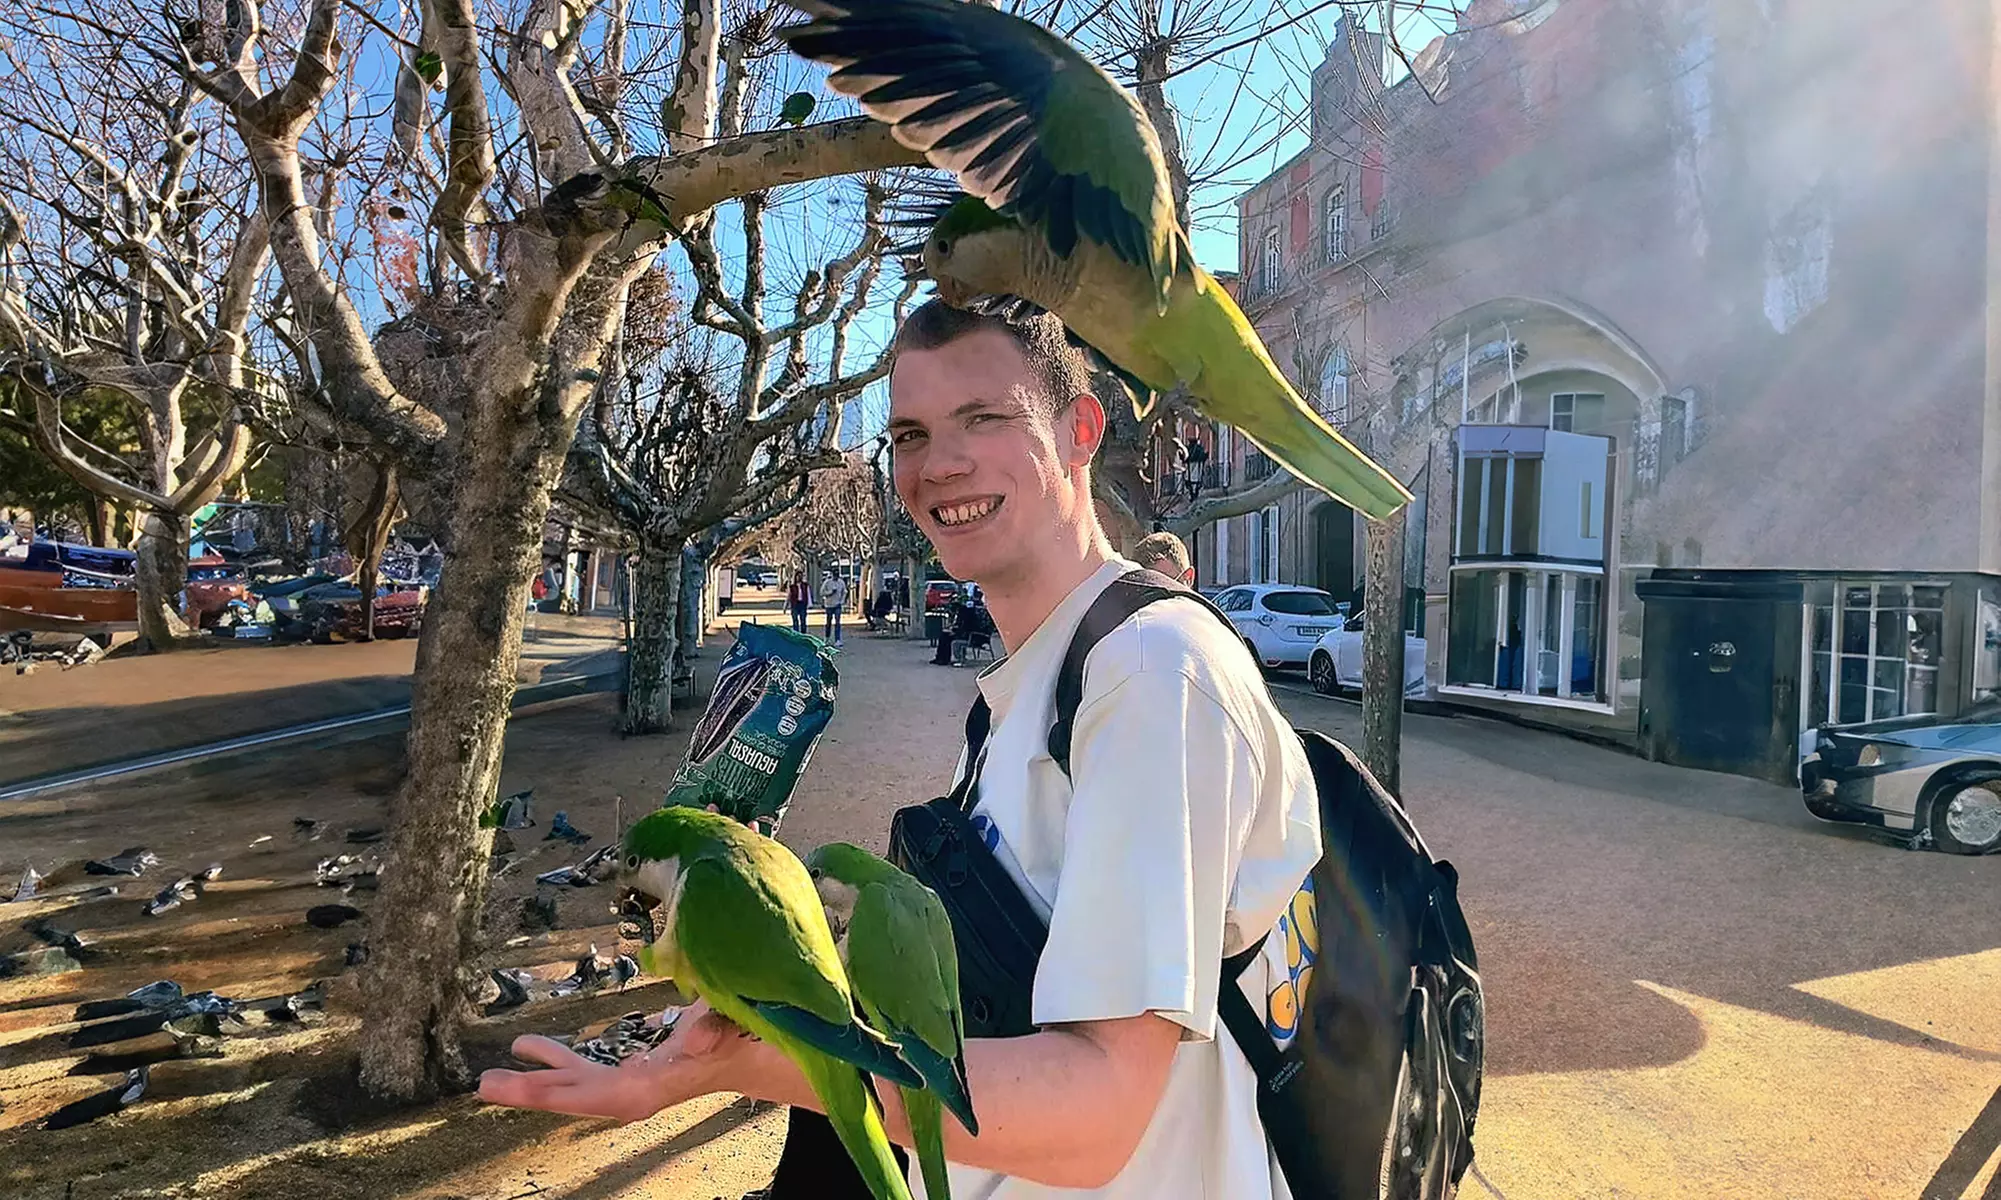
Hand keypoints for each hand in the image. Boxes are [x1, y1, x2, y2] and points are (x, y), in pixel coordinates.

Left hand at [477, 1002, 751, 1121]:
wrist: (752, 1053)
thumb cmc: (742, 1037)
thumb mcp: (733, 1030)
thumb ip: (716, 1033)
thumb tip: (701, 1037)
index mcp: (654, 1086)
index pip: (598, 1093)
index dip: (559, 1089)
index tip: (521, 1086)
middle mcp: (633, 1092)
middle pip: (572, 1096)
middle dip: (530, 1091)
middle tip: (485, 1085)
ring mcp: (626, 1083)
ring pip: (571, 1085)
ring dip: (532, 1080)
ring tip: (488, 1078)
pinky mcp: (625, 1071)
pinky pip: (582, 1070)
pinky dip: (553, 1060)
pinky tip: (527, 1047)